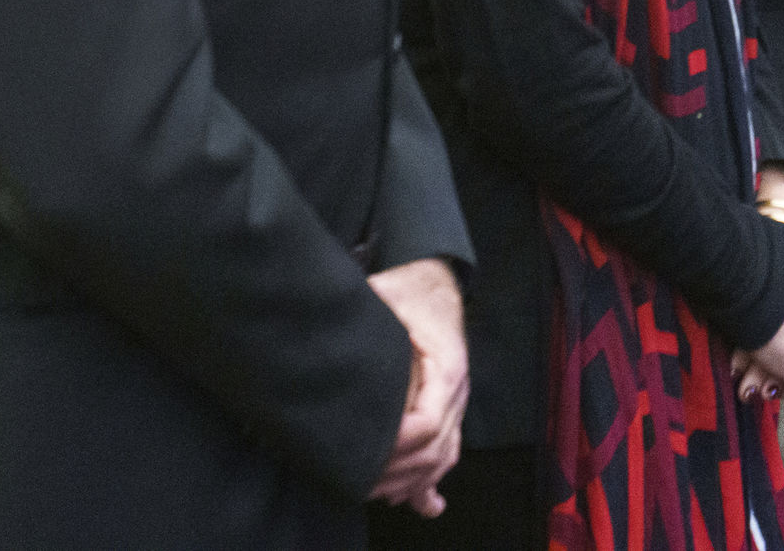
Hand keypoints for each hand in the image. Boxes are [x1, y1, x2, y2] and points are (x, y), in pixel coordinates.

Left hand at [368, 258, 468, 517]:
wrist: (437, 278)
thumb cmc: (410, 287)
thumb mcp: (385, 295)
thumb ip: (363, 315)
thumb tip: (325, 332)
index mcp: (447, 367)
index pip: (425, 424)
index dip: (393, 446)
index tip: (361, 455)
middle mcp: (458, 390)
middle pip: (435, 451)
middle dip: (397, 473)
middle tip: (356, 485)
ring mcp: (458, 400)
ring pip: (444, 455)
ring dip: (414, 481)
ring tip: (379, 495)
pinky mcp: (449, 405)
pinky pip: (449, 449)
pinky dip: (435, 478)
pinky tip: (426, 504)